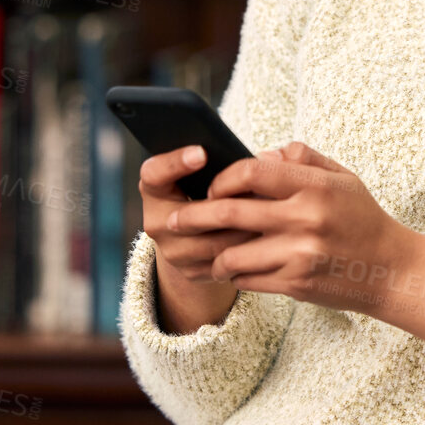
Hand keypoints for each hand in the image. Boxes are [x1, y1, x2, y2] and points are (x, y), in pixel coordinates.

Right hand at [139, 144, 263, 333]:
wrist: (199, 234)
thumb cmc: (206, 189)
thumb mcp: (204, 171)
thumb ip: (222, 159)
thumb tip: (265, 158)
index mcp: (154, 189)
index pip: (154, 174)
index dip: (175, 163)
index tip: (201, 153)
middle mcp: (156, 221)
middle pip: (188, 215)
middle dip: (225, 203)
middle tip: (256, 188)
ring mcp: (172, 251)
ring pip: (211, 243)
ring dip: (242, 229)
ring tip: (269, 213)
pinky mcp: (191, 271)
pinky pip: (223, 264)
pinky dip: (246, 251)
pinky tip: (266, 238)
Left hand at [167, 142, 424, 361]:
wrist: (392, 270)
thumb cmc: (362, 218)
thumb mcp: (341, 177)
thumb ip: (300, 159)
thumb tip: (259, 154)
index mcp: (314, 186)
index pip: (252, 170)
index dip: (223, 178)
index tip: (211, 187)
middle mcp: (305, 218)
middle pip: (232, 211)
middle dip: (195, 217)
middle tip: (174, 222)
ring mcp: (300, 254)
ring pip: (233, 253)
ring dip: (214, 254)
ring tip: (206, 252)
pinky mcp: (297, 283)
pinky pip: (249, 279)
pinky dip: (235, 275)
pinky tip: (233, 271)